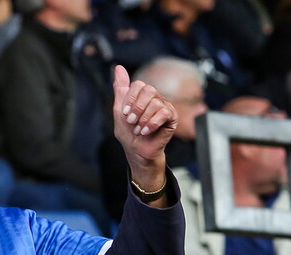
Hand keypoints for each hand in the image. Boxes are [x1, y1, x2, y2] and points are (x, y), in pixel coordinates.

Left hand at [112, 65, 176, 189]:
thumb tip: (118, 67)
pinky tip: (146, 131)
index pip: (138, 85)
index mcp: (141, 95)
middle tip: (132, 122)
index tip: (125, 114)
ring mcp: (164, 106)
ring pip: (155, 102)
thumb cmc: (128, 133)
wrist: (137, 150)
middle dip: (137, 108)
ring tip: (139, 129)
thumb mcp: (119, 110)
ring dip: (143, 119)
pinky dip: (152, 124)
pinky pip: (164, 113)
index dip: (130, 100)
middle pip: (148, 90)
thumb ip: (120, 89)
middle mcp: (154, 98)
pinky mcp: (172, 117)